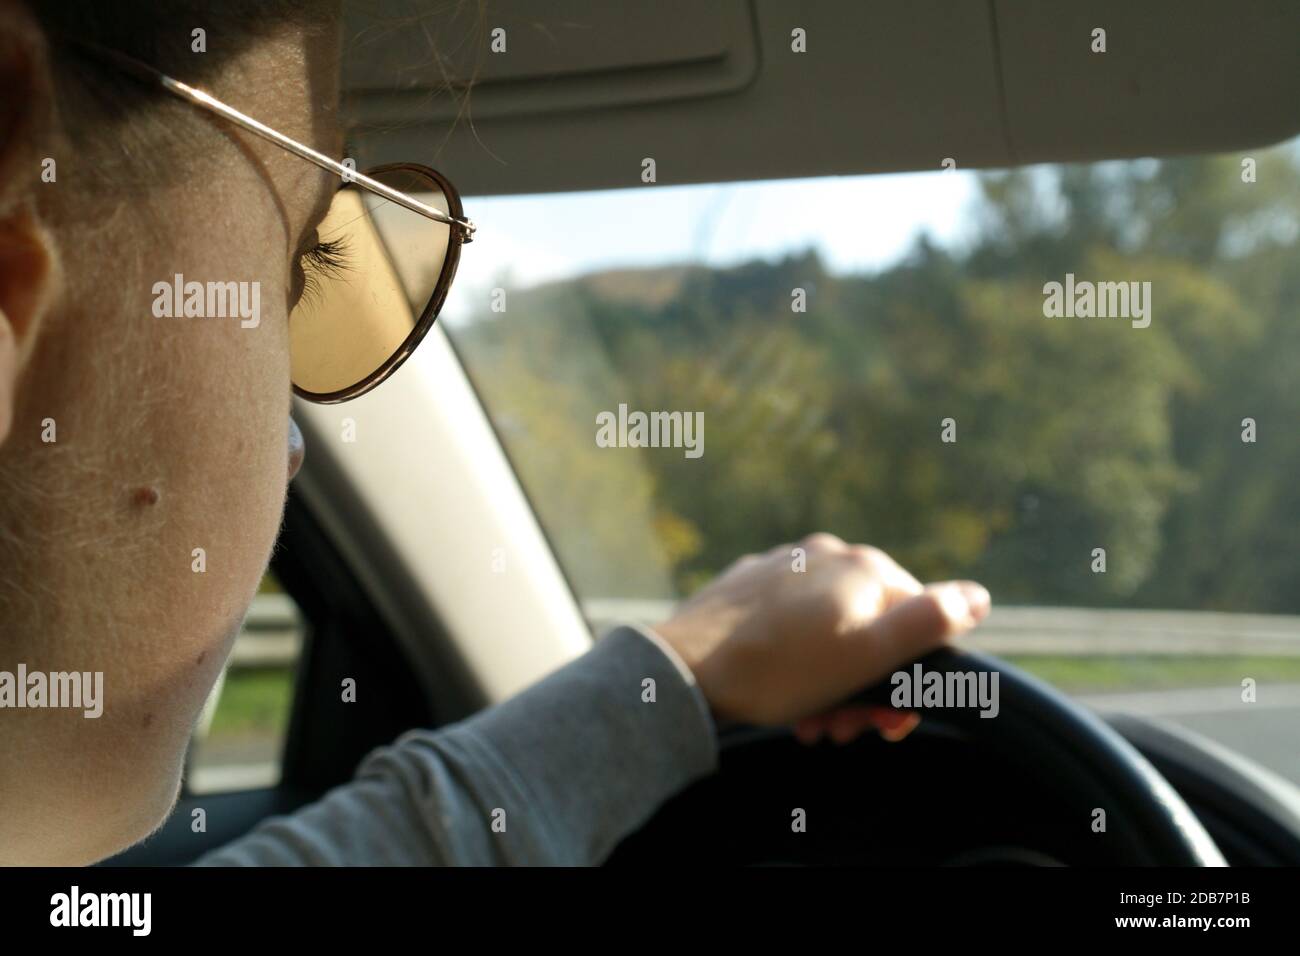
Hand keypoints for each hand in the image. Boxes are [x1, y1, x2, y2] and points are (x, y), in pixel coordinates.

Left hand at [654, 533, 989, 739]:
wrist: (685, 668)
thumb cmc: (780, 668)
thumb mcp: (868, 655)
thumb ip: (929, 622)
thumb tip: (979, 595)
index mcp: (865, 568)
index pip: (918, 620)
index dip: (910, 677)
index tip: (888, 721)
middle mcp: (827, 555)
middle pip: (871, 629)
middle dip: (866, 687)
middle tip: (843, 729)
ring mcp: (783, 566)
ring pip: (829, 631)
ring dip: (832, 683)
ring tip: (811, 722)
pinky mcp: (747, 586)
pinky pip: (788, 625)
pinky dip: (795, 661)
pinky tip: (782, 693)